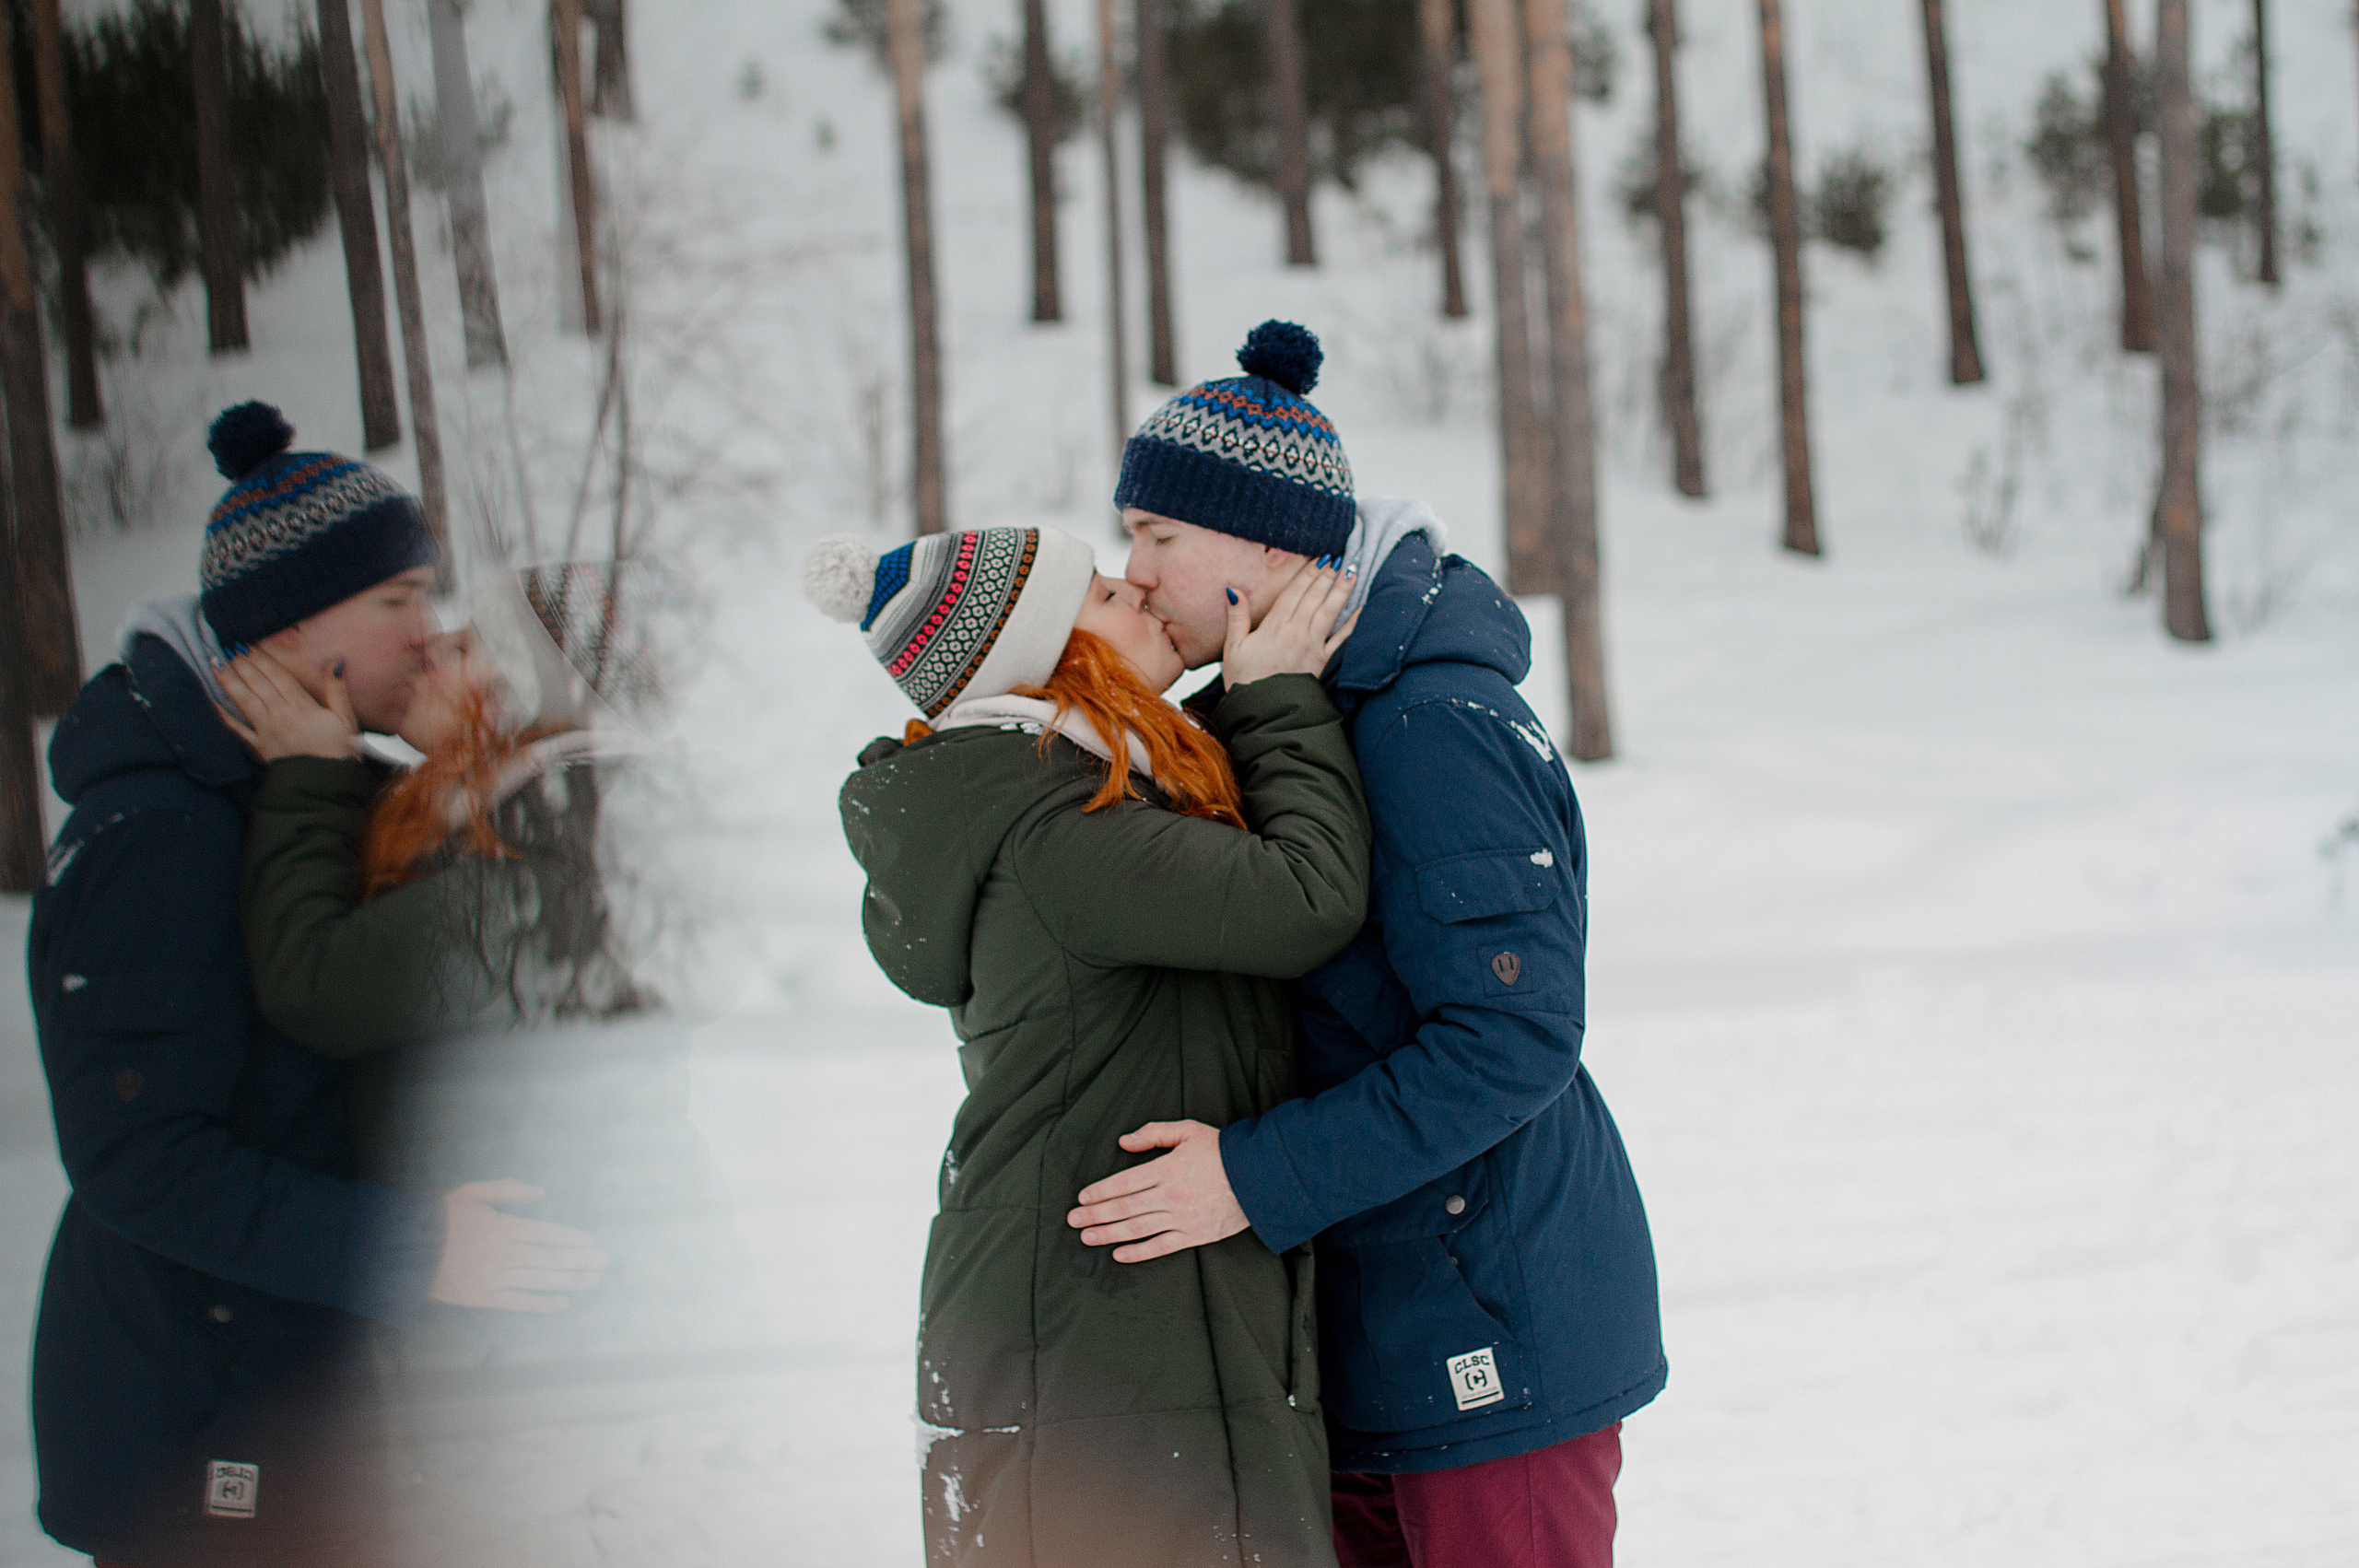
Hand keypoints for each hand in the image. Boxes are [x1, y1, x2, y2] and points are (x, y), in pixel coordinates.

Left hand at [216, 645, 360, 761]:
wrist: (325, 787)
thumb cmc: (341, 752)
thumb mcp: (346, 719)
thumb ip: (337, 690)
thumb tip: (335, 662)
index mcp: (302, 707)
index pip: (278, 676)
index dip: (263, 659)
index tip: (250, 644)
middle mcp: (280, 715)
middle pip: (259, 685)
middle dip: (243, 665)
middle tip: (230, 648)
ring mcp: (267, 731)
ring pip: (245, 701)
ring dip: (230, 682)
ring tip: (217, 665)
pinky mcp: (259, 747)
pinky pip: (238, 730)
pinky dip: (224, 716)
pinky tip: (212, 703)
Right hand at [428, 1180, 606, 1312]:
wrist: (403, 1251)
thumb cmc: (437, 1218)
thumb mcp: (471, 1193)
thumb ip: (507, 1191)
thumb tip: (540, 1192)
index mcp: (501, 1228)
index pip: (547, 1234)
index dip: (572, 1240)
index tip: (592, 1243)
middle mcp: (502, 1255)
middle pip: (549, 1259)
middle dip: (579, 1261)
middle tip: (604, 1262)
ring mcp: (493, 1279)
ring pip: (539, 1281)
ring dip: (569, 1281)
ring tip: (592, 1280)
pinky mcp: (483, 1299)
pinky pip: (518, 1303)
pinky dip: (542, 1304)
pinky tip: (562, 1303)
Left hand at [1067, 1121, 1247, 1262]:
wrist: (1261, 1177)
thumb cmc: (1223, 1151)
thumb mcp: (1188, 1130)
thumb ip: (1154, 1133)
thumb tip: (1124, 1142)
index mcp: (1167, 1169)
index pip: (1123, 1183)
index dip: (1100, 1191)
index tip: (1082, 1198)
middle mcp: (1170, 1196)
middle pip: (1124, 1208)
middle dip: (1095, 1215)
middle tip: (1073, 1220)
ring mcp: (1182, 1218)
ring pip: (1137, 1229)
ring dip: (1108, 1234)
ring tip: (1087, 1237)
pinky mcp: (1195, 1235)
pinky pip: (1161, 1247)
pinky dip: (1138, 1252)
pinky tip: (1119, 1254)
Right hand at [1220, 559, 1358, 686]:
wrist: (1263, 712)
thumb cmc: (1244, 681)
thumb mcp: (1232, 647)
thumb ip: (1236, 617)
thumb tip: (1233, 590)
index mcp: (1274, 627)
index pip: (1295, 592)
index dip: (1307, 572)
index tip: (1318, 556)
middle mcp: (1296, 632)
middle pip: (1314, 597)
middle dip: (1326, 575)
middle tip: (1337, 556)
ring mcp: (1312, 646)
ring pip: (1329, 612)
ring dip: (1341, 590)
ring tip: (1351, 571)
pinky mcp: (1321, 661)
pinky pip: (1340, 639)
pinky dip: (1353, 623)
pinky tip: (1362, 608)